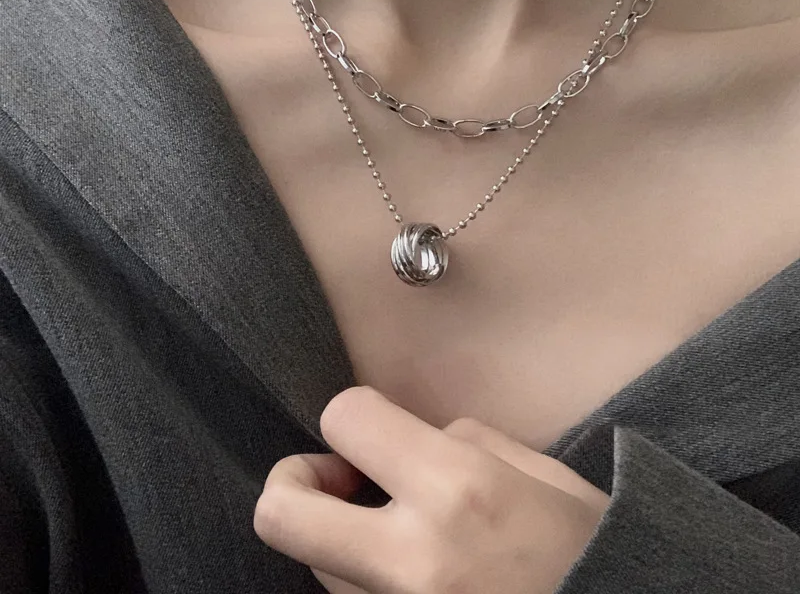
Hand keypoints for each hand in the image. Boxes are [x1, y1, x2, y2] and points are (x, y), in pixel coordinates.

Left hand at [254, 385, 609, 593]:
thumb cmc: (589, 552)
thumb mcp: (537, 472)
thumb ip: (461, 444)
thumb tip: (411, 444)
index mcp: (456, 490)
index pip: (345, 420)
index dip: (354, 414)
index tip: (373, 428)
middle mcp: (411, 559)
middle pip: (280, 515)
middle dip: (292, 482)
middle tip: (334, 477)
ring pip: (316, 565)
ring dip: (336, 535)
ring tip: (390, 528)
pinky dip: (363, 575)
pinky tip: (412, 566)